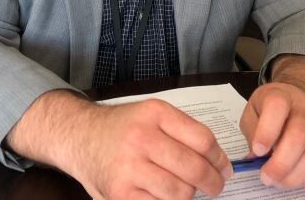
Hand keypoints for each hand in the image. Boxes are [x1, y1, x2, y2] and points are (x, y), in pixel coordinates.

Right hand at [72, 99, 232, 198]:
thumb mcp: (150, 116)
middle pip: (194, 168)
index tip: (224, 168)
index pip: (203, 139)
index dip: (220, 159)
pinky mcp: (120, 194)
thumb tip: (219, 163)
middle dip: (212, 183)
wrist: (79, 136)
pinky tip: (164, 197)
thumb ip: (182, 132)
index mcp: (155, 114)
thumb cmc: (121, 129)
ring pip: (180, 193)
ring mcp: (129, 167)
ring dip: (188, 196)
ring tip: (185, 191)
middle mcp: (141, 138)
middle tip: (215, 186)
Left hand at [240, 82, 304, 189]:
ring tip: (279, 182)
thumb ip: (252, 131)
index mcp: (280, 96)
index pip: (277, 107)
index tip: (258, 151)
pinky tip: (299, 180)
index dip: (267, 131)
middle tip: (267, 177)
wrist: (301, 98)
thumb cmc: (271, 108)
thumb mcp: (253, 110)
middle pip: (299, 136)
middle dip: (281, 163)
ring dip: (296, 174)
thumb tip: (255, 157)